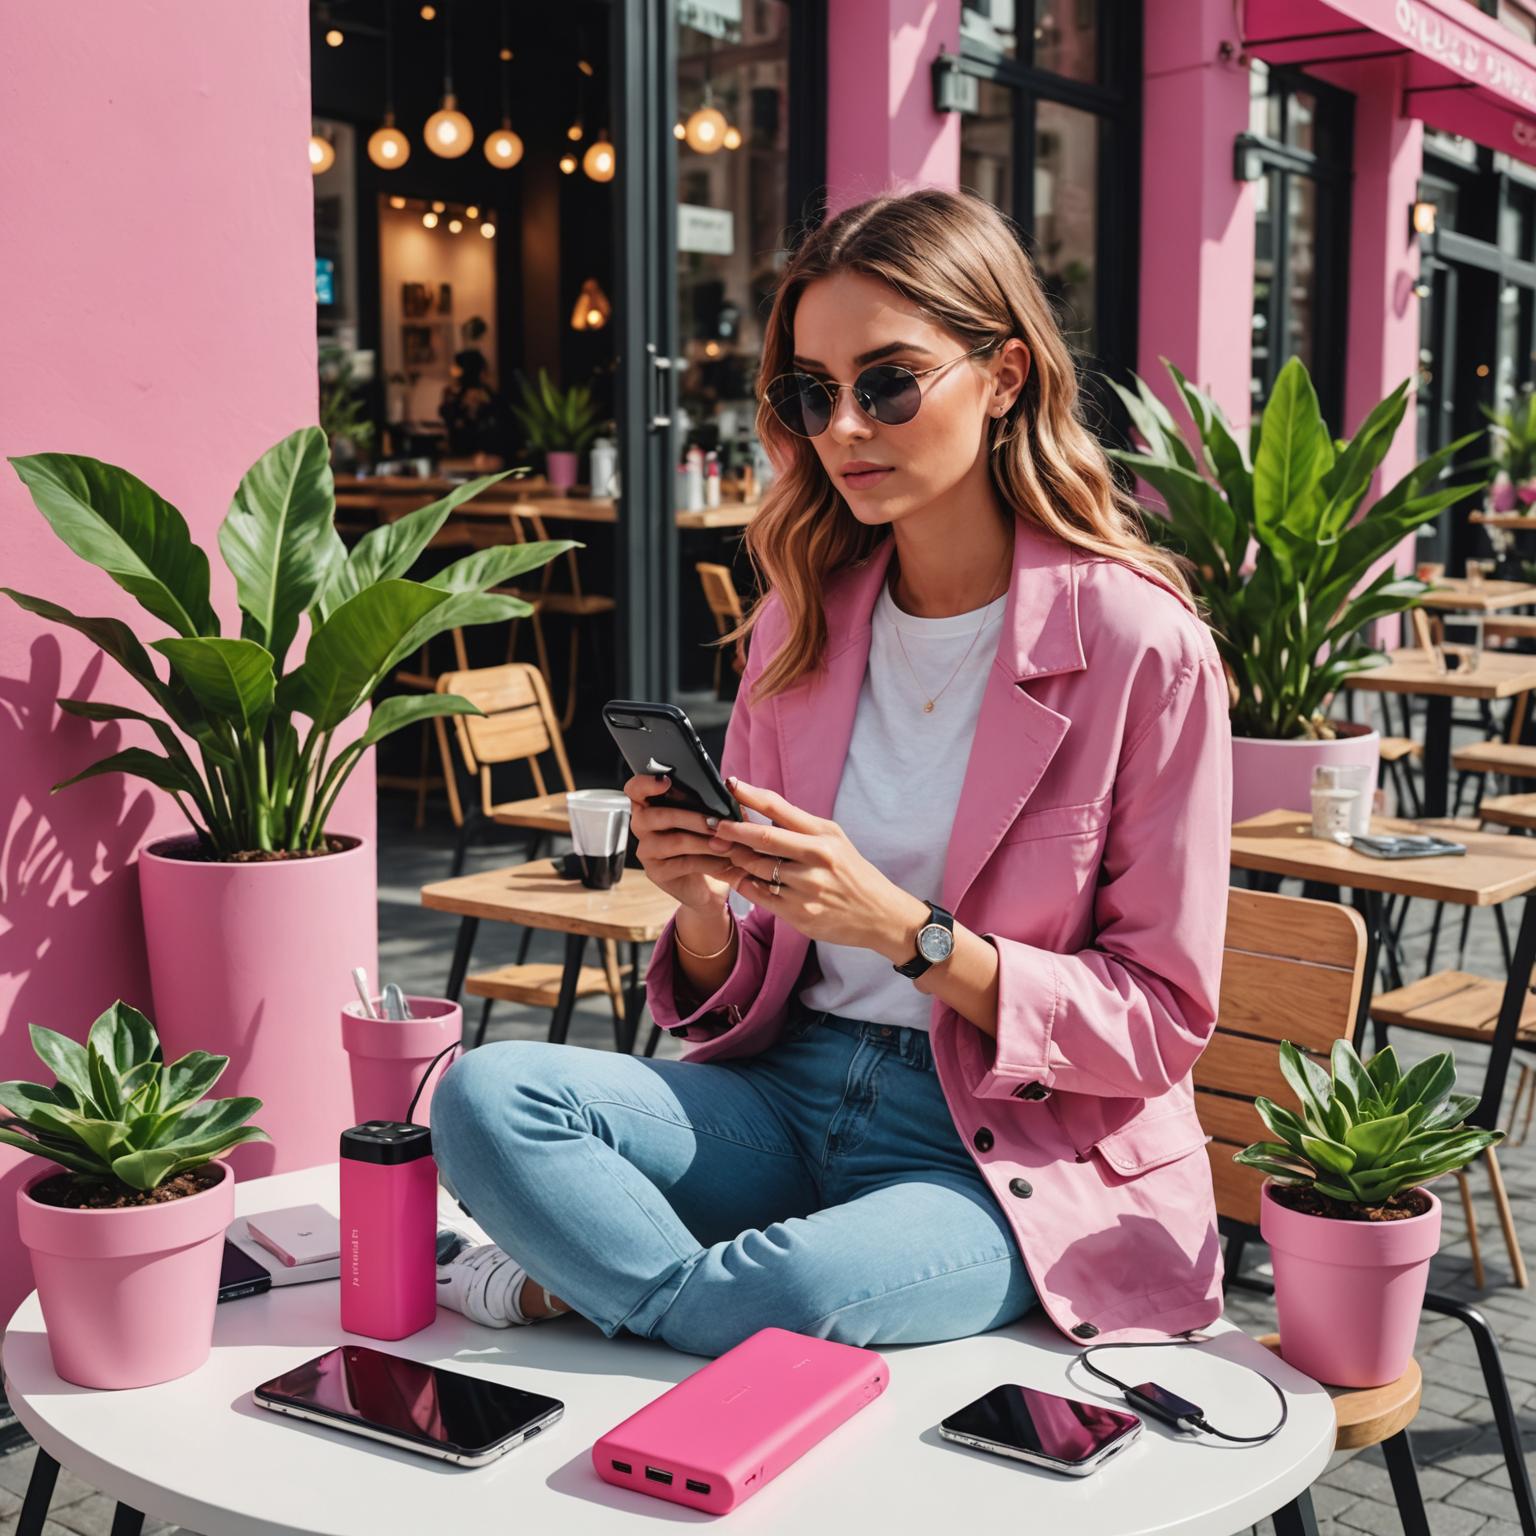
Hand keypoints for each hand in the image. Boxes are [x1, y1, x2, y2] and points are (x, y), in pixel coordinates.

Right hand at [624, 774, 734, 911]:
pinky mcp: (656, 872)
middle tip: (718, 822)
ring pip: (674, 841)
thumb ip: (715, 802)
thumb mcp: (713, 818)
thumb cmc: (707, 843)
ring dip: (704, 842)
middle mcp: (642, 826)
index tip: (667, 781)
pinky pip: (683, 863)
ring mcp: (647, 850)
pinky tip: (724, 862)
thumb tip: (728, 787)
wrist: (709, 884)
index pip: (635, 789)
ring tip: (727, 844)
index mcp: (651, 805)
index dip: (645, 783)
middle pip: (657, 816)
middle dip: (692, 818)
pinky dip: (708, 862)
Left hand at [706, 777, 927, 962]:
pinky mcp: (799, 912)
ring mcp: (807, 887)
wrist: (879, 915)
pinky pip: (759, 895)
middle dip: (732, 830)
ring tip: (727, 853)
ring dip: (736, 860)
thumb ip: (800, 828)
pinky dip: (746, 884)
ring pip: (756, 869)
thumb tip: (759, 814)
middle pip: (763, 838)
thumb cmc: (852, 873)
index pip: (780, 808)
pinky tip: (744, 878)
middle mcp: (816, 858)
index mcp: (824, 835)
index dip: (751, 795)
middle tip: (713, 825)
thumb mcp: (834, 840)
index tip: (731, 784)